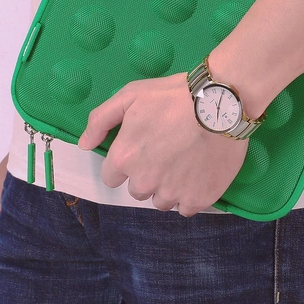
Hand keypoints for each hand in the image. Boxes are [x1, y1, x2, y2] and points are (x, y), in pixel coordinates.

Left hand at [78, 72, 248, 216]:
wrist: (220, 103)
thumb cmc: (172, 96)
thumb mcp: (130, 96)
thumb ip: (100, 120)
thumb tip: (83, 145)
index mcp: (124, 159)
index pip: (112, 177)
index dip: (126, 163)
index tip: (142, 149)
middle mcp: (144, 183)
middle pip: (138, 190)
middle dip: (147, 175)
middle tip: (167, 151)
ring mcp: (173, 193)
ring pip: (162, 201)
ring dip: (168, 187)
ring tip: (185, 161)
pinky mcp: (199, 199)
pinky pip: (186, 207)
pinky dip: (190, 195)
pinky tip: (198, 174)